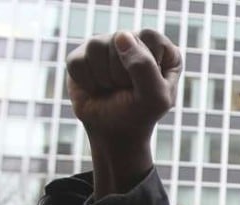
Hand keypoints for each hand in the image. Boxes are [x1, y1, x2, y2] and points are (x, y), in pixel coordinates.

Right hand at [66, 30, 181, 195]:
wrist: (114, 132)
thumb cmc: (140, 114)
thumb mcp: (154, 98)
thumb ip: (144, 67)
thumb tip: (121, 36)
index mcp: (162, 49)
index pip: (148, 36)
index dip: (145, 63)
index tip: (147, 84)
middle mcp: (134, 40)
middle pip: (120, 39)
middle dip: (122, 74)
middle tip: (128, 90)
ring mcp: (107, 45)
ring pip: (95, 46)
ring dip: (104, 78)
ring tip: (113, 88)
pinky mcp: (82, 55)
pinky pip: (77, 61)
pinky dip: (87, 82)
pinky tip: (97, 88)